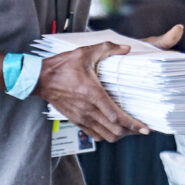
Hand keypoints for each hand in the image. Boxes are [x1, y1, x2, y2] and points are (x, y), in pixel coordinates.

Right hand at [34, 25, 184, 142]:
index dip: (133, 124)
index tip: (145, 128)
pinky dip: (106, 135)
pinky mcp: (76, 121)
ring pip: (106, 136)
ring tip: (130, 129)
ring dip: (120, 135)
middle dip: (131, 132)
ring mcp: (82, 118)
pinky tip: (113, 128)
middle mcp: (88, 110)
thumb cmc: (61, 65)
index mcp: (93, 94)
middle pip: (115, 131)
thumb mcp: (84, 52)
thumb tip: (126, 48)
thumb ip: (107, 49)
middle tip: (142, 128)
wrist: (39, 79)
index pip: (117, 117)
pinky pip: (95, 135)